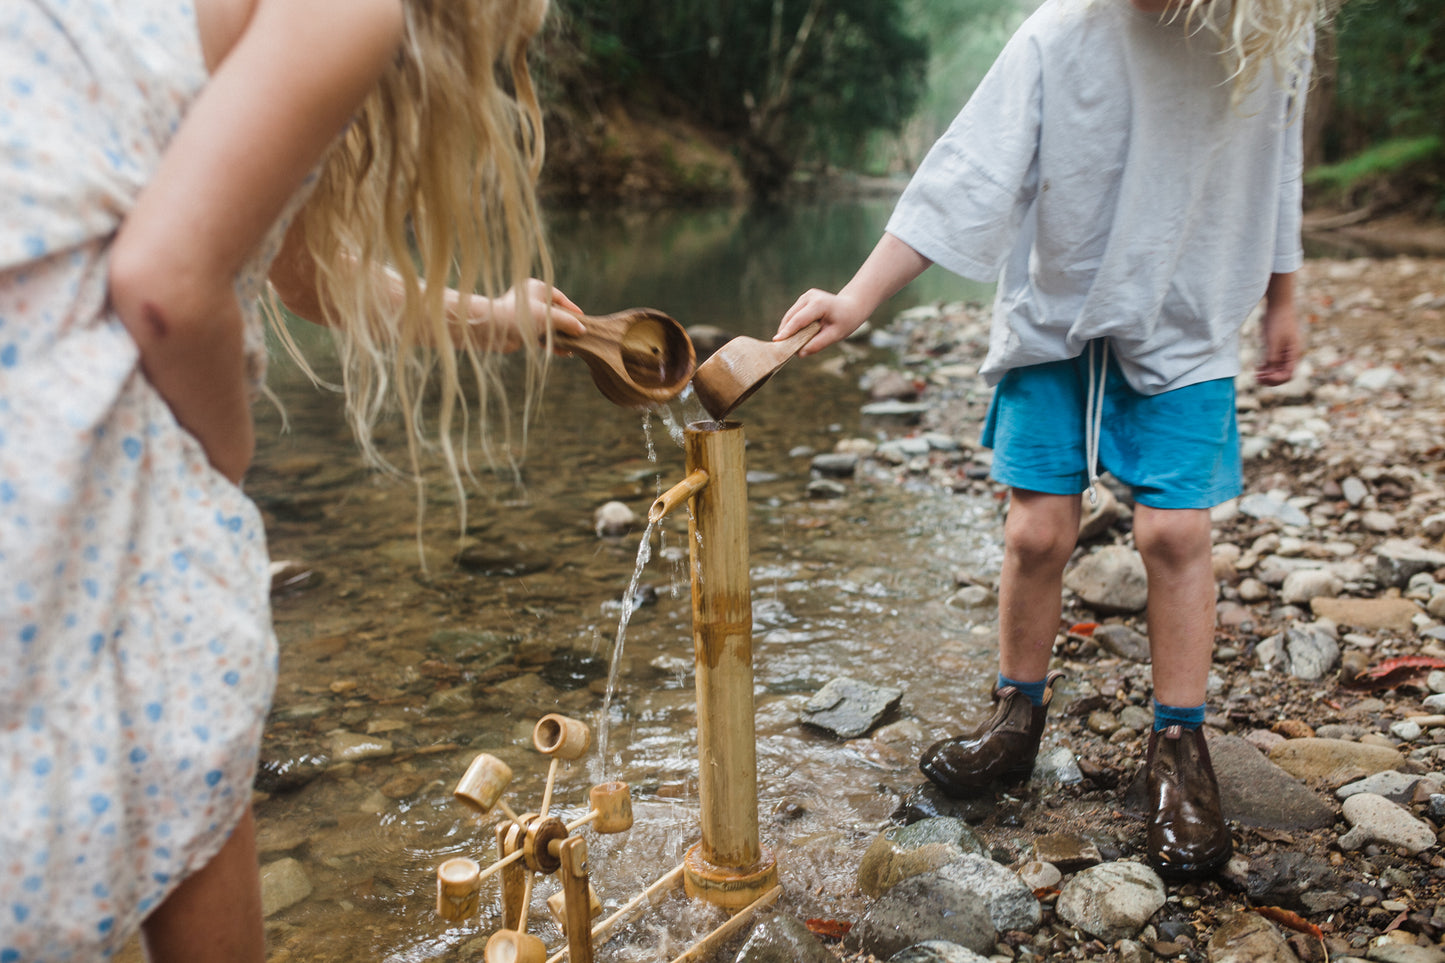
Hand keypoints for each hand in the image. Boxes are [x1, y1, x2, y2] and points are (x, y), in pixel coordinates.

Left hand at [463, 279, 584, 351]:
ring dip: (561, 337)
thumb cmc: (520, 316)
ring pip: (549, 326)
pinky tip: (563, 352)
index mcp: (537, 288)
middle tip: (581, 336)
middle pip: (556, 313)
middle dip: (568, 326)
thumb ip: (568, 322)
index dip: (573, 311)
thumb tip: (582, 330)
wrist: (493, 330)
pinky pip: (542, 336)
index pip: (561, 299)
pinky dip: (552, 343)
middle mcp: (532, 300)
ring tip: (573, 348)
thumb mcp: (549, 316)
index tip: (585, 321)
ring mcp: (527, 315)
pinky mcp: (523, 330)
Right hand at [775, 288, 870, 357]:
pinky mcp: (803, 299)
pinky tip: (793, 337)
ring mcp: (805, 296)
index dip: (787, 331)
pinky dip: (791, 325)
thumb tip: (800, 353)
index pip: (799, 320)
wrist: (852, 306)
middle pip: (791, 317)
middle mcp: (810, 297)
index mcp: (819, 304)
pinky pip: (793, 315)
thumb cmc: (846, 321)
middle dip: (785, 333)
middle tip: (781, 349)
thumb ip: (818, 344)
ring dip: (787, 329)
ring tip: (786, 345)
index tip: (777, 341)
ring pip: (789, 316)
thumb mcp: (836, 335)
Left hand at [1256, 273, 1300, 385]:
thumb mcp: (1274, 340)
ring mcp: (1284, 352)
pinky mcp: (1277, 347)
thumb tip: (1270, 372)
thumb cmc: (1278, 321)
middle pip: (1283, 375)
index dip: (1275, 380)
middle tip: (1257, 379)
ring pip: (1277, 370)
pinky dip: (1266, 368)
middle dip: (1271, 380)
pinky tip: (1258, 369)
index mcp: (1294, 354)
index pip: (1287, 375)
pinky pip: (1273, 363)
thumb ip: (1273, 357)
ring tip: (1256, 376)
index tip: (1263, 377)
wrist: (1278, 306)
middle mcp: (1290, 355)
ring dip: (1267, 375)